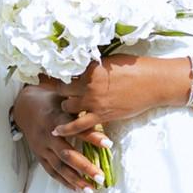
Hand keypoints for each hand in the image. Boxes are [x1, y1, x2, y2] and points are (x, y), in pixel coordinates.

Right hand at [13, 81, 110, 191]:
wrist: (25, 108)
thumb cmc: (51, 102)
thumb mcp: (64, 98)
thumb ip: (80, 105)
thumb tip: (102, 108)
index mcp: (56, 118)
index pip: (76, 129)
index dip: (92, 137)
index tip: (108, 144)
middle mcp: (48, 135)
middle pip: (67, 154)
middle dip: (85, 167)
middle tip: (100, 177)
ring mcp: (42, 147)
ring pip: (59, 166)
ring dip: (75, 179)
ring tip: (91, 189)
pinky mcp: (39, 156)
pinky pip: (51, 171)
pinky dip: (63, 181)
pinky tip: (77, 189)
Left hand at [51, 55, 185, 136]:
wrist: (154, 82)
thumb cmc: (136, 67)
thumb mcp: (111, 61)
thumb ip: (93, 66)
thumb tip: (80, 67)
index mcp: (90, 67)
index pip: (64, 71)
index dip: (50, 74)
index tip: (39, 76)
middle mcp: (88, 83)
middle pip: (62, 89)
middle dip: (59, 91)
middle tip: (54, 93)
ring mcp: (94, 100)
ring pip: (67, 105)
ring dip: (66, 106)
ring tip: (66, 106)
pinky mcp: (101, 115)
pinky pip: (77, 124)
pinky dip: (65, 128)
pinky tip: (55, 131)